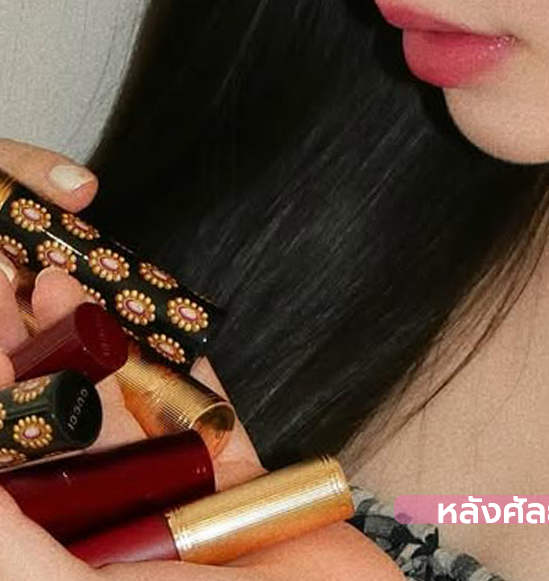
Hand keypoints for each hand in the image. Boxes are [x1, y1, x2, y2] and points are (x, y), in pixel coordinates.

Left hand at [0, 140, 402, 577]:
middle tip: (14, 279)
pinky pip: (210, 418)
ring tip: (58, 279)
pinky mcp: (242, 494)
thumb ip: (7, 528)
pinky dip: (186, 369)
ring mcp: (176, 518)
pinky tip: (157, 320)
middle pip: (55, 434)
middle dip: (30, 357)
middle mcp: (108, 542)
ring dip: (96, 348)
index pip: (7, 465)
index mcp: (60, 563)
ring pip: (127, 416)